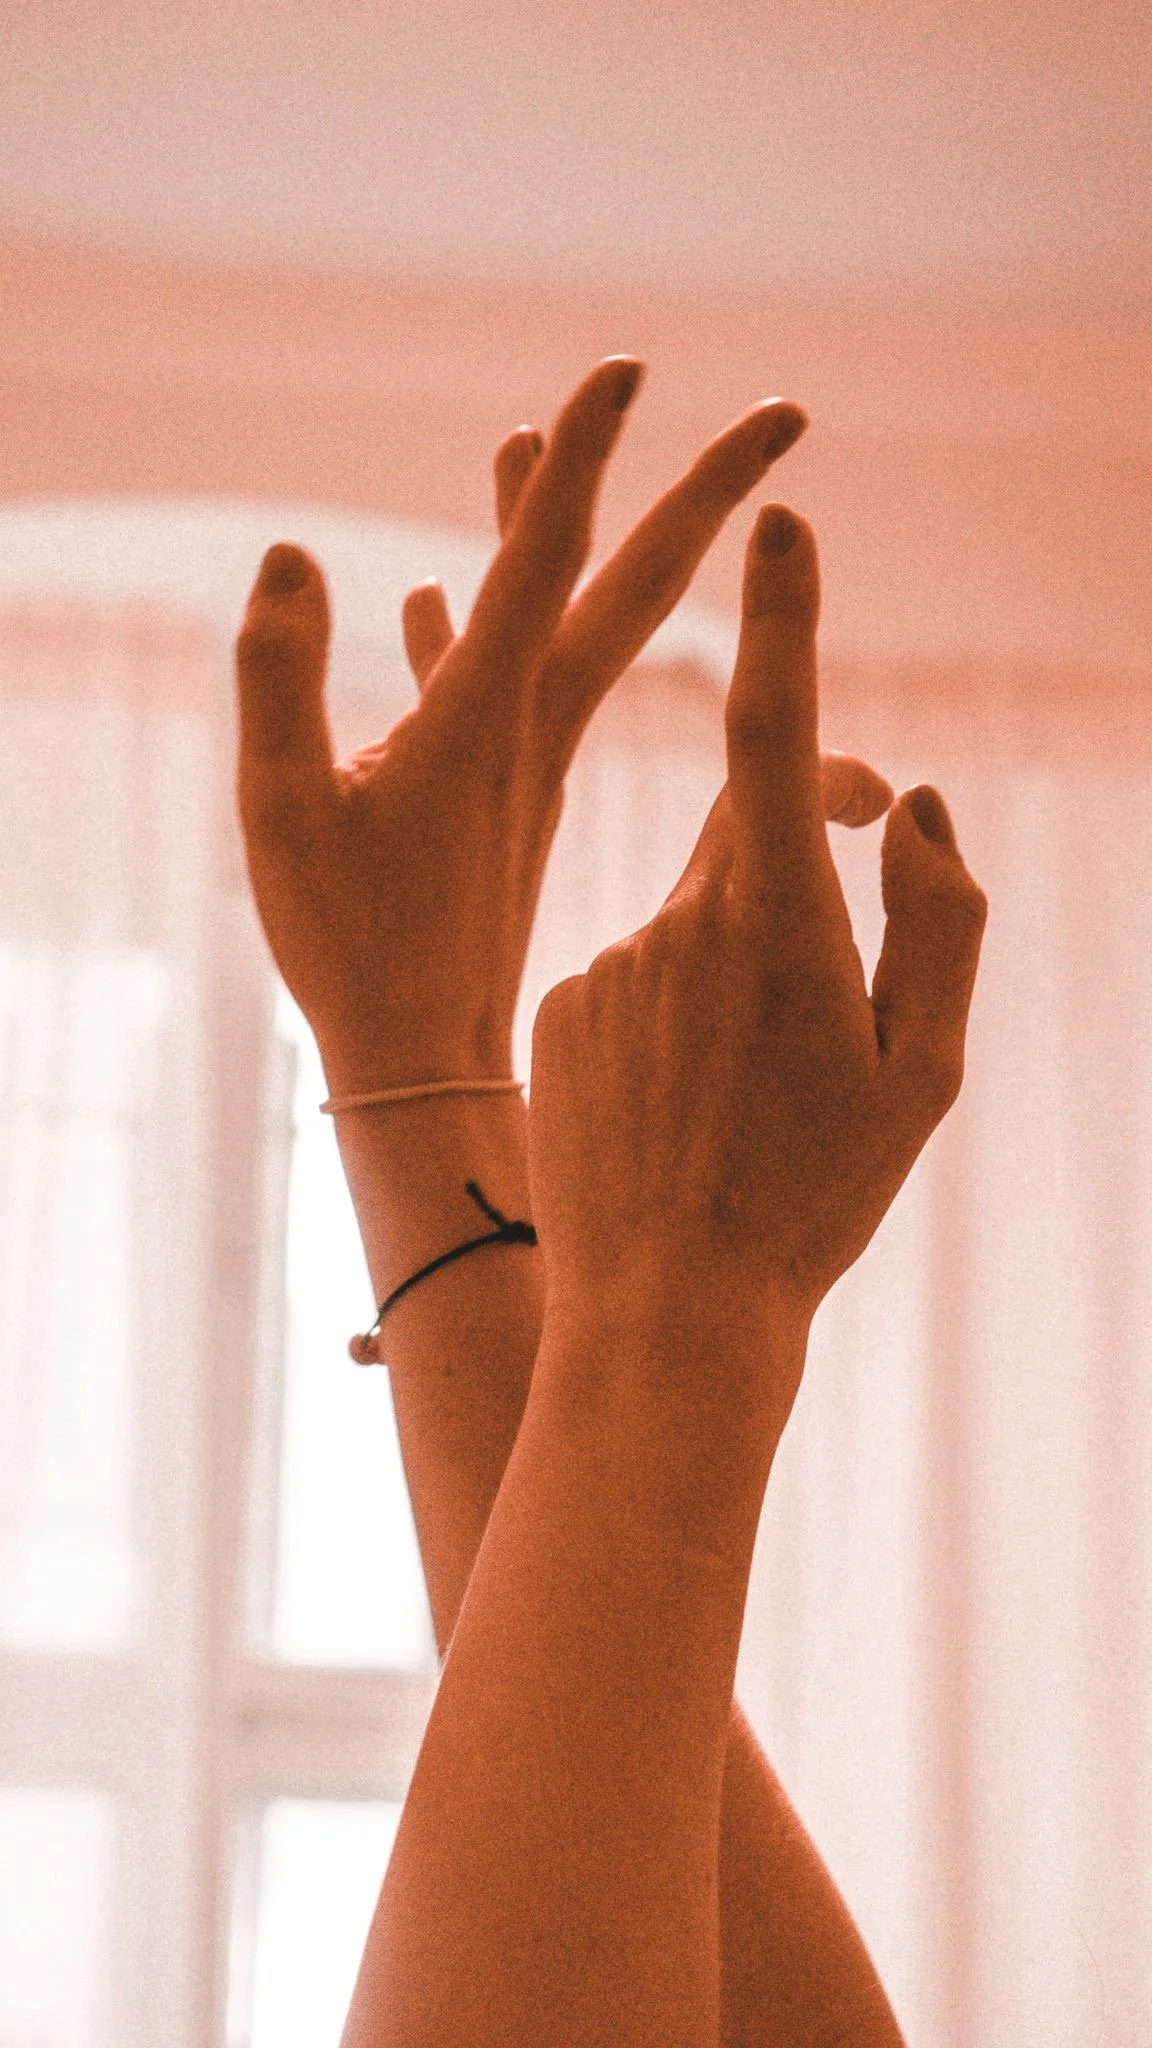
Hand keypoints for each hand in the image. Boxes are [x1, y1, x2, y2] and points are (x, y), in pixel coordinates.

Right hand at [235, 358, 888, 1096]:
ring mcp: (519, 754)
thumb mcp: (289, 812)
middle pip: (631, 580)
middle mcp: (531, 720)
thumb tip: (289, 556)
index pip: (554, 558)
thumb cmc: (353, 949)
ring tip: (521, 438)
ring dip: (550, 525)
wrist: (419, 1056)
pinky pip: (488, 676)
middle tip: (786, 413)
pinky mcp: (493, 789)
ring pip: (556, 615)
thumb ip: (280, 679)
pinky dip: (464, 623)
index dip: (587, 459)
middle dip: (704, 491)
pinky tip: (428, 591)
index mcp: (494, 715)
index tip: (633, 370)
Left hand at [527, 505, 987, 1354]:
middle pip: (752, 831)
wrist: (664, 1312)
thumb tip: (920, 810)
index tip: (779, 522)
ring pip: (695, 913)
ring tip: (744, 1100)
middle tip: (825, 984)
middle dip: (798, 863)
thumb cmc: (813, 1198)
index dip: (780, 622)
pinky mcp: (563, 1008)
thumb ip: (940, 922)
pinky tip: (681, 1111)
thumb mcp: (921, 1074)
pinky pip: (634, 971)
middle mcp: (680, 922)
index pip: (775, 735)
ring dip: (734, 965)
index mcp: (777, 924)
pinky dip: (671, 1010)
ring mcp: (611, 963)